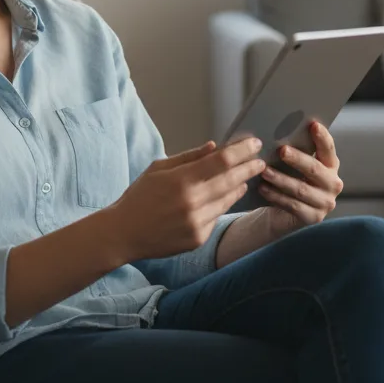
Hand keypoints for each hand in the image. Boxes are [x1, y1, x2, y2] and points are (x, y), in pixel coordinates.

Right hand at [110, 137, 265, 261]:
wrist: (123, 233)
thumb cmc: (139, 196)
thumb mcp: (158, 169)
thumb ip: (188, 157)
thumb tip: (214, 147)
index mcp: (181, 180)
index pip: (221, 161)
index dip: (242, 151)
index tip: (254, 143)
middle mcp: (192, 202)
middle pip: (231, 181)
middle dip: (249, 169)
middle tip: (260, 161)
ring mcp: (196, 223)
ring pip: (228, 200)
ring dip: (238, 187)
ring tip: (244, 178)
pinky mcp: (198, 239)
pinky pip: (216, 217)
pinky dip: (221, 206)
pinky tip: (221, 198)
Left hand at [259, 120, 342, 238]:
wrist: (283, 212)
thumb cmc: (288, 179)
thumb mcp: (293, 164)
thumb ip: (293, 150)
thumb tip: (278, 131)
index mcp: (331, 165)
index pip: (328, 149)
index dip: (322, 137)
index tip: (313, 124)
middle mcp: (334, 184)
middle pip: (315, 169)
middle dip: (297, 159)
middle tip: (281, 150)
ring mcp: (326, 203)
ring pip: (301, 189)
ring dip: (281, 179)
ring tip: (264, 170)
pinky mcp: (313, 218)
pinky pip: (292, 205)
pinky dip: (276, 196)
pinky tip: (262, 188)